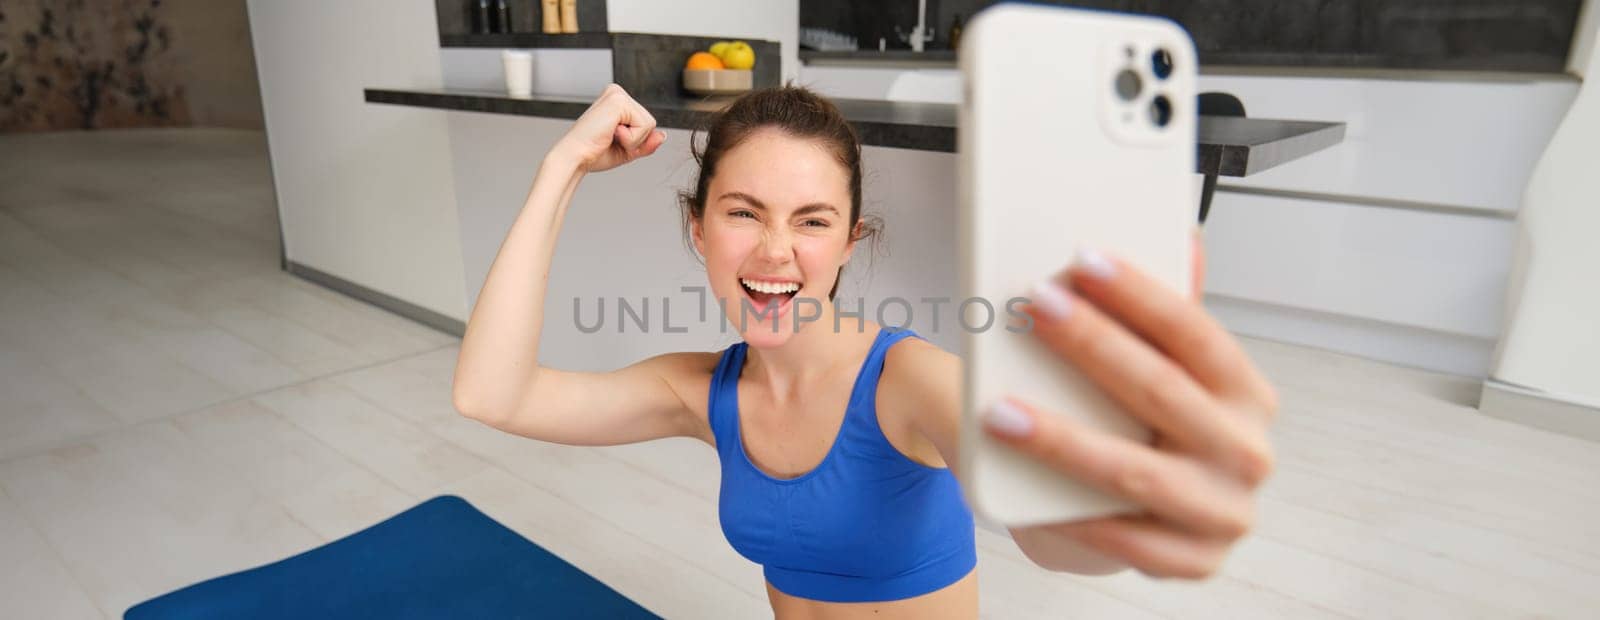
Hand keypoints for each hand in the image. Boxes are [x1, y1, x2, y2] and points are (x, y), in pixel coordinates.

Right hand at [551, 84, 665, 172]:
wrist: (576, 158)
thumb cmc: (594, 153)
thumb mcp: (627, 149)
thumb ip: (647, 143)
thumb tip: (663, 135)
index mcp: (617, 101)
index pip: (646, 123)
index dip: (635, 140)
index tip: (611, 140)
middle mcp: (617, 93)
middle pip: (650, 122)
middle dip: (636, 140)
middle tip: (610, 139)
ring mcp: (617, 94)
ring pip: (649, 124)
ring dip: (632, 140)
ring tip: (609, 136)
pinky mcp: (619, 101)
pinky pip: (644, 125)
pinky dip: (630, 138)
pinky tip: (611, 133)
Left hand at [988, 231, 1278, 578]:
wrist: (1148, 517)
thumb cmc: (1149, 430)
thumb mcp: (1166, 371)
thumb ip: (1169, 315)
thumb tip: (1184, 238)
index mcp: (1245, 394)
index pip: (1196, 335)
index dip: (1140, 295)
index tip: (1082, 260)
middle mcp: (1246, 452)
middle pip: (1162, 392)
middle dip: (1093, 345)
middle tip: (1035, 307)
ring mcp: (1223, 512)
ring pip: (1135, 472)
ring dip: (1062, 438)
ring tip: (1000, 409)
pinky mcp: (1191, 562)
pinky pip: (1124, 538)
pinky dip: (1073, 513)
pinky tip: (1025, 492)